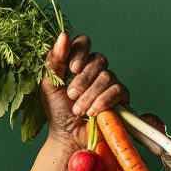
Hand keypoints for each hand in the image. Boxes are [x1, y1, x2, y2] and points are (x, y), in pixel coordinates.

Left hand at [39, 32, 129, 149]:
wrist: (68, 136)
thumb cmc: (57, 110)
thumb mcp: (49, 85)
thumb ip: (54, 60)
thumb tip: (64, 35)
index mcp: (77, 62)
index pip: (83, 42)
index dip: (79, 52)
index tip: (72, 68)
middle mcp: (95, 69)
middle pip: (98, 59)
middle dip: (82, 79)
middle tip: (71, 95)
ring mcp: (109, 82)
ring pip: (107, 76)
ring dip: (90, 94)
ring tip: (78, 110)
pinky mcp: (121, 97)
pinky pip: (118, 90)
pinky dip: (104, 101)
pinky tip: (93, 112)